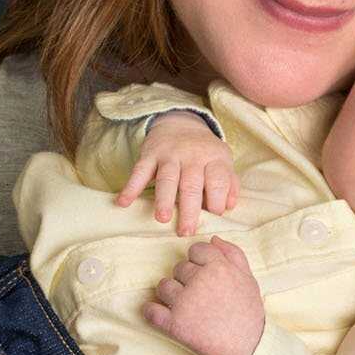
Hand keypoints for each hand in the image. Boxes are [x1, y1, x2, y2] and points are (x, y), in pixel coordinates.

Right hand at [114, 112, 238, 235]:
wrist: (179, 122)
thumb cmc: (203, 152)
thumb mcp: (222, 161)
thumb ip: (229, 183)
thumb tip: (230, 207)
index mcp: (214, 158)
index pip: (219, 181)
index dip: (217, 201)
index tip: (214, 217)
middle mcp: (192, 155)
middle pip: (192, 184)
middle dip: (189, 209)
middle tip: (186, 231)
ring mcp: (170, 154)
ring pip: (167, 178)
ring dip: (164, 199)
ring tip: (162, 219)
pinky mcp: (150, 154)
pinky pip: (139, 171)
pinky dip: (131, 187)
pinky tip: (124, 202)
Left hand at [142, 239, 264, 354]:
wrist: (244, 349)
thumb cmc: (247, 313)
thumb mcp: (249, 279)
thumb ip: (233, 254)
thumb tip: (213, 239)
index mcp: (218, 267)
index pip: (195, 250)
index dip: (198, 262)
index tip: (203, 275)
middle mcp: (199, 280)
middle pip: (179, 268)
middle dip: (186, 279)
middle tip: (198, 295)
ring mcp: (184, 302)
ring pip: (163, 286)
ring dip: (170, 294)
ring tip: (184, 306)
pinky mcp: (173, 323)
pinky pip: (150, 310)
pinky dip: (152, 311)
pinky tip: (161, 315)